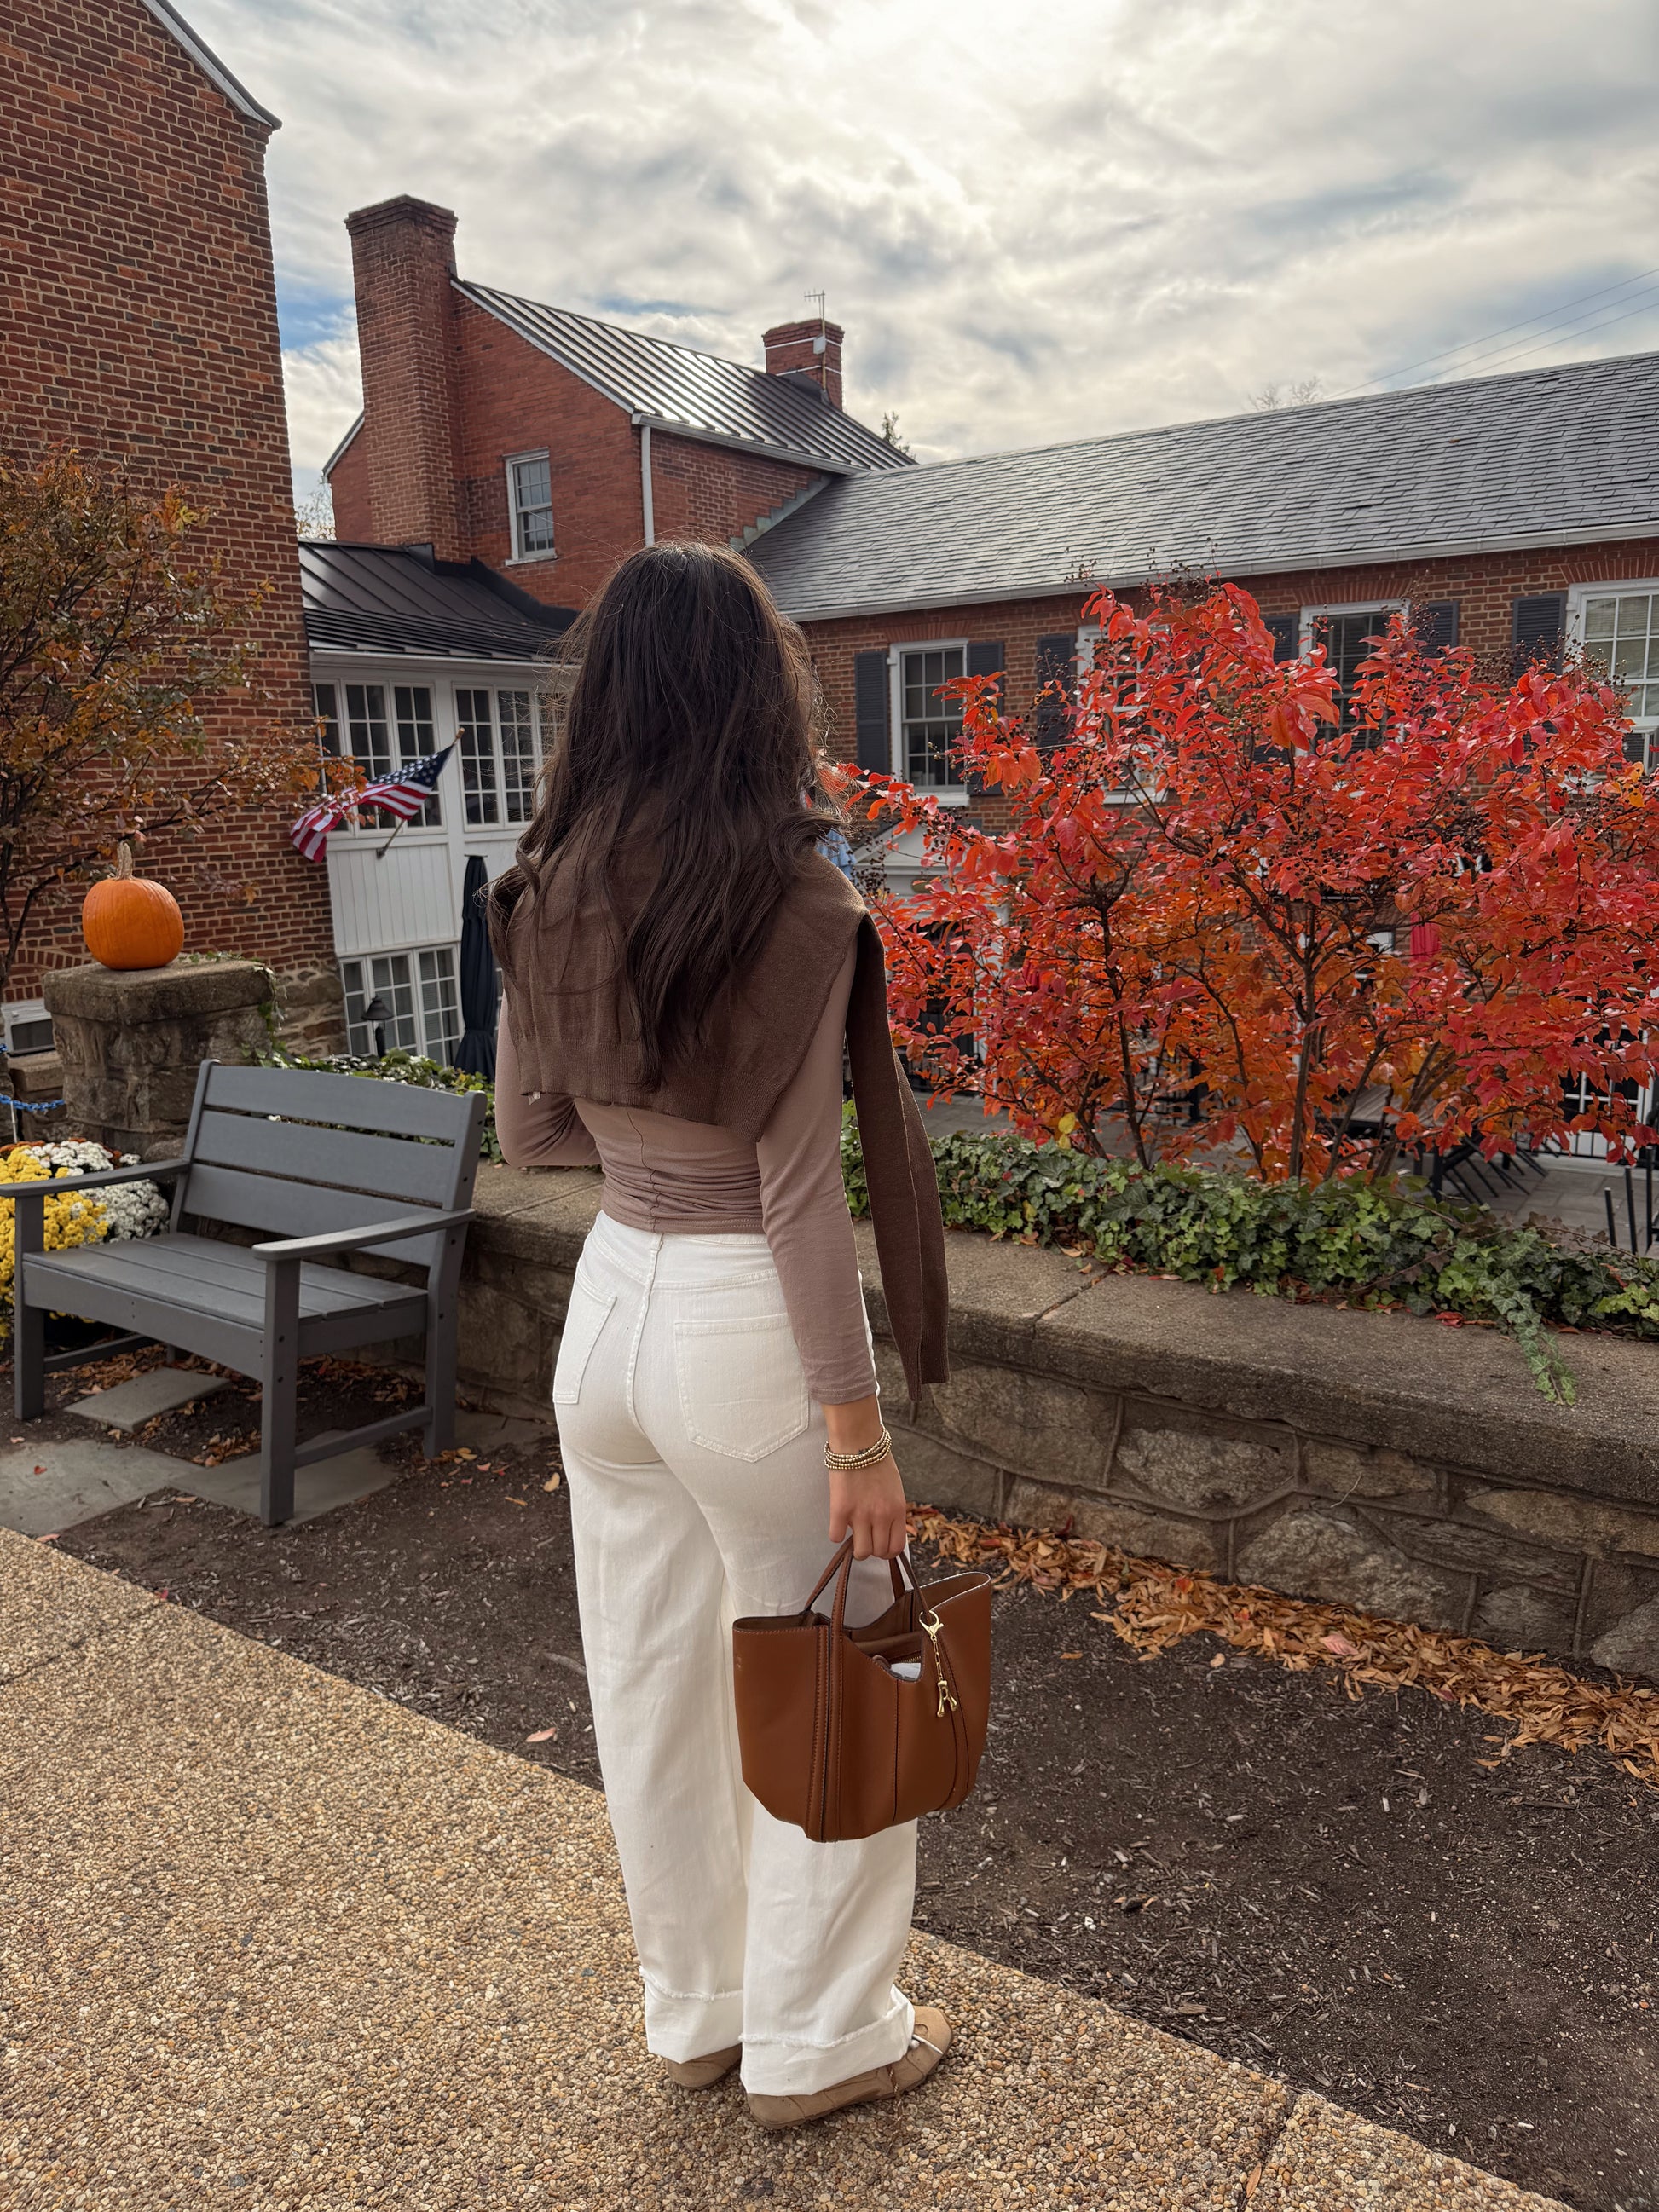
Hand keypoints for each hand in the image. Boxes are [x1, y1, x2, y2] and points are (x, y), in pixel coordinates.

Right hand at [829, 1445, 907, 1560]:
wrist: (859, 1443)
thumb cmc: (878, 1462)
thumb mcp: (895, 1489)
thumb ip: (893, 1511)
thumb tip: (886, 1531)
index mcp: (897, 1510)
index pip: (896, 1547)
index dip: (887, 1551)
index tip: (880, 1544)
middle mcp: (882, 1516)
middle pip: (878, 1552)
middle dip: (871, 1548)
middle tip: (865, 1537)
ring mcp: (861, 1515)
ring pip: (860, 1552)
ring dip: (855, 1546)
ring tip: (852, 1533)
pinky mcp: (840, 1510)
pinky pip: (836, 1537)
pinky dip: (836, 1533)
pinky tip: (838, 1522)